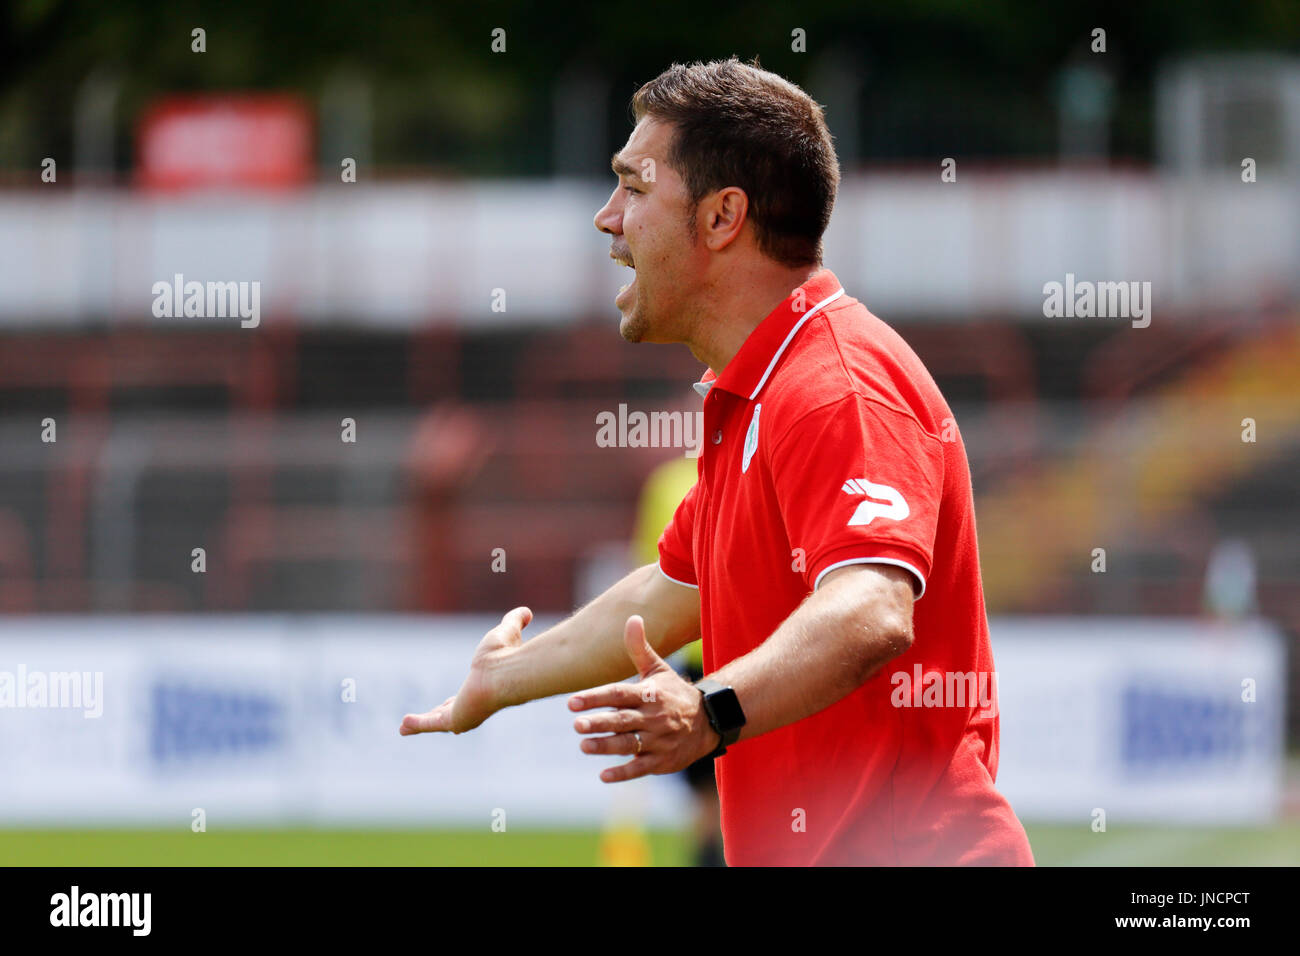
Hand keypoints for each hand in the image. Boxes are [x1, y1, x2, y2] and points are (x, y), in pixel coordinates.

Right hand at [399, 607, 531, 735]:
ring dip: (421, 724)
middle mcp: (474, 707)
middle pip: (449, 715)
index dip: (456, 701)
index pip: (466, 698)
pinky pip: (430, 724)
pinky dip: (417, 725)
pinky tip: (403, 726)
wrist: (507, 673)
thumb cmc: (507, 655)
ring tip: (403, 728)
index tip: (448, 704)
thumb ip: (515, 622)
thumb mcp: (507, 633)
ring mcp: (464, 715)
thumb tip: (526, 612)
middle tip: (421, 720)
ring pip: (437, 722)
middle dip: (435, 717)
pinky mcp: (455, 720)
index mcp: (483, 690)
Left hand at [569, 614, 718, 782]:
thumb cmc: (674, 693)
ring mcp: (659, 740)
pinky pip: (641, 768)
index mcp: (650, 694)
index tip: (572, 701)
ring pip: (630, 745)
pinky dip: (623, 773)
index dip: (596, 698)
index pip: (619, 694)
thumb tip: (632, 617)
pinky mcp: (662, 761)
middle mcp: (653, 717)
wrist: (708, 721)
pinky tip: (603, 776)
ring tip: (584, 746)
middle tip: (576, 724)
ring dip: (606, 746)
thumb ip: (639, 648)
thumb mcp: (658, 669)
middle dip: (600, 722)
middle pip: (623, 720)